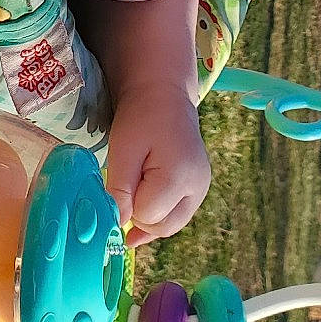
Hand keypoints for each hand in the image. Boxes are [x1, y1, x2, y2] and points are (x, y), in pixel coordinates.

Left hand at [105, 84, 211, 246]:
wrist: (164, 94)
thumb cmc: (141, 117)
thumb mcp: (122, 150)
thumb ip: (119, 189)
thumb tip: (118, 223)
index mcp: (181, 175)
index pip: (146, 215)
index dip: (127, 203)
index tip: (123, 176)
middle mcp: (198, 187)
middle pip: (161, 227)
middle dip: (138, 213)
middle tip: (130, 180)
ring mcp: (202, 189)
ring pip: (169, 226)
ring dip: (148, 216)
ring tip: (136, 185)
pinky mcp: (199, 189)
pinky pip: (176, 216)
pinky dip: (158, 215)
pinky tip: (141, 206)